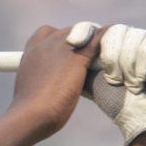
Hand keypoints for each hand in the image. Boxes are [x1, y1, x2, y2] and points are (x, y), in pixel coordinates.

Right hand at [7, 23, 99, 138]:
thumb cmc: (30, 113)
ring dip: (95, 39)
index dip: (59, 38)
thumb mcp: (33, 92)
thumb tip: (48, 93)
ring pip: (86, 31)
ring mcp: (61, 49)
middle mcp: (45, 46)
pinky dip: (109, 37)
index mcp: (31, 55)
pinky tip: (116, 40)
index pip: (46, 33)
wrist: (31, 115)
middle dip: (81, 40)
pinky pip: (99, 37)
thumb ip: (42, 83)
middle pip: (69, 30)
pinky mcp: (78, 56)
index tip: (67, 50)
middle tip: (91, 56)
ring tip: (105, 52)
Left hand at [81, 23, 145, 145]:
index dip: (85, 31)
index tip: (75, 42)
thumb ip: (77, 64)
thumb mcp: (89, 82)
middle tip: (112, 77)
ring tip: (127, 82)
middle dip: (111, 53)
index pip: (96, 29)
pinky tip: (138, 79)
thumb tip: (58, 50)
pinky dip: (143, 60)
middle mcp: (129, 41)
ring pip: (133, 35)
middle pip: (115, 30)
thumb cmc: (116, 102)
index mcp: (110, 46)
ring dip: (127, 61)